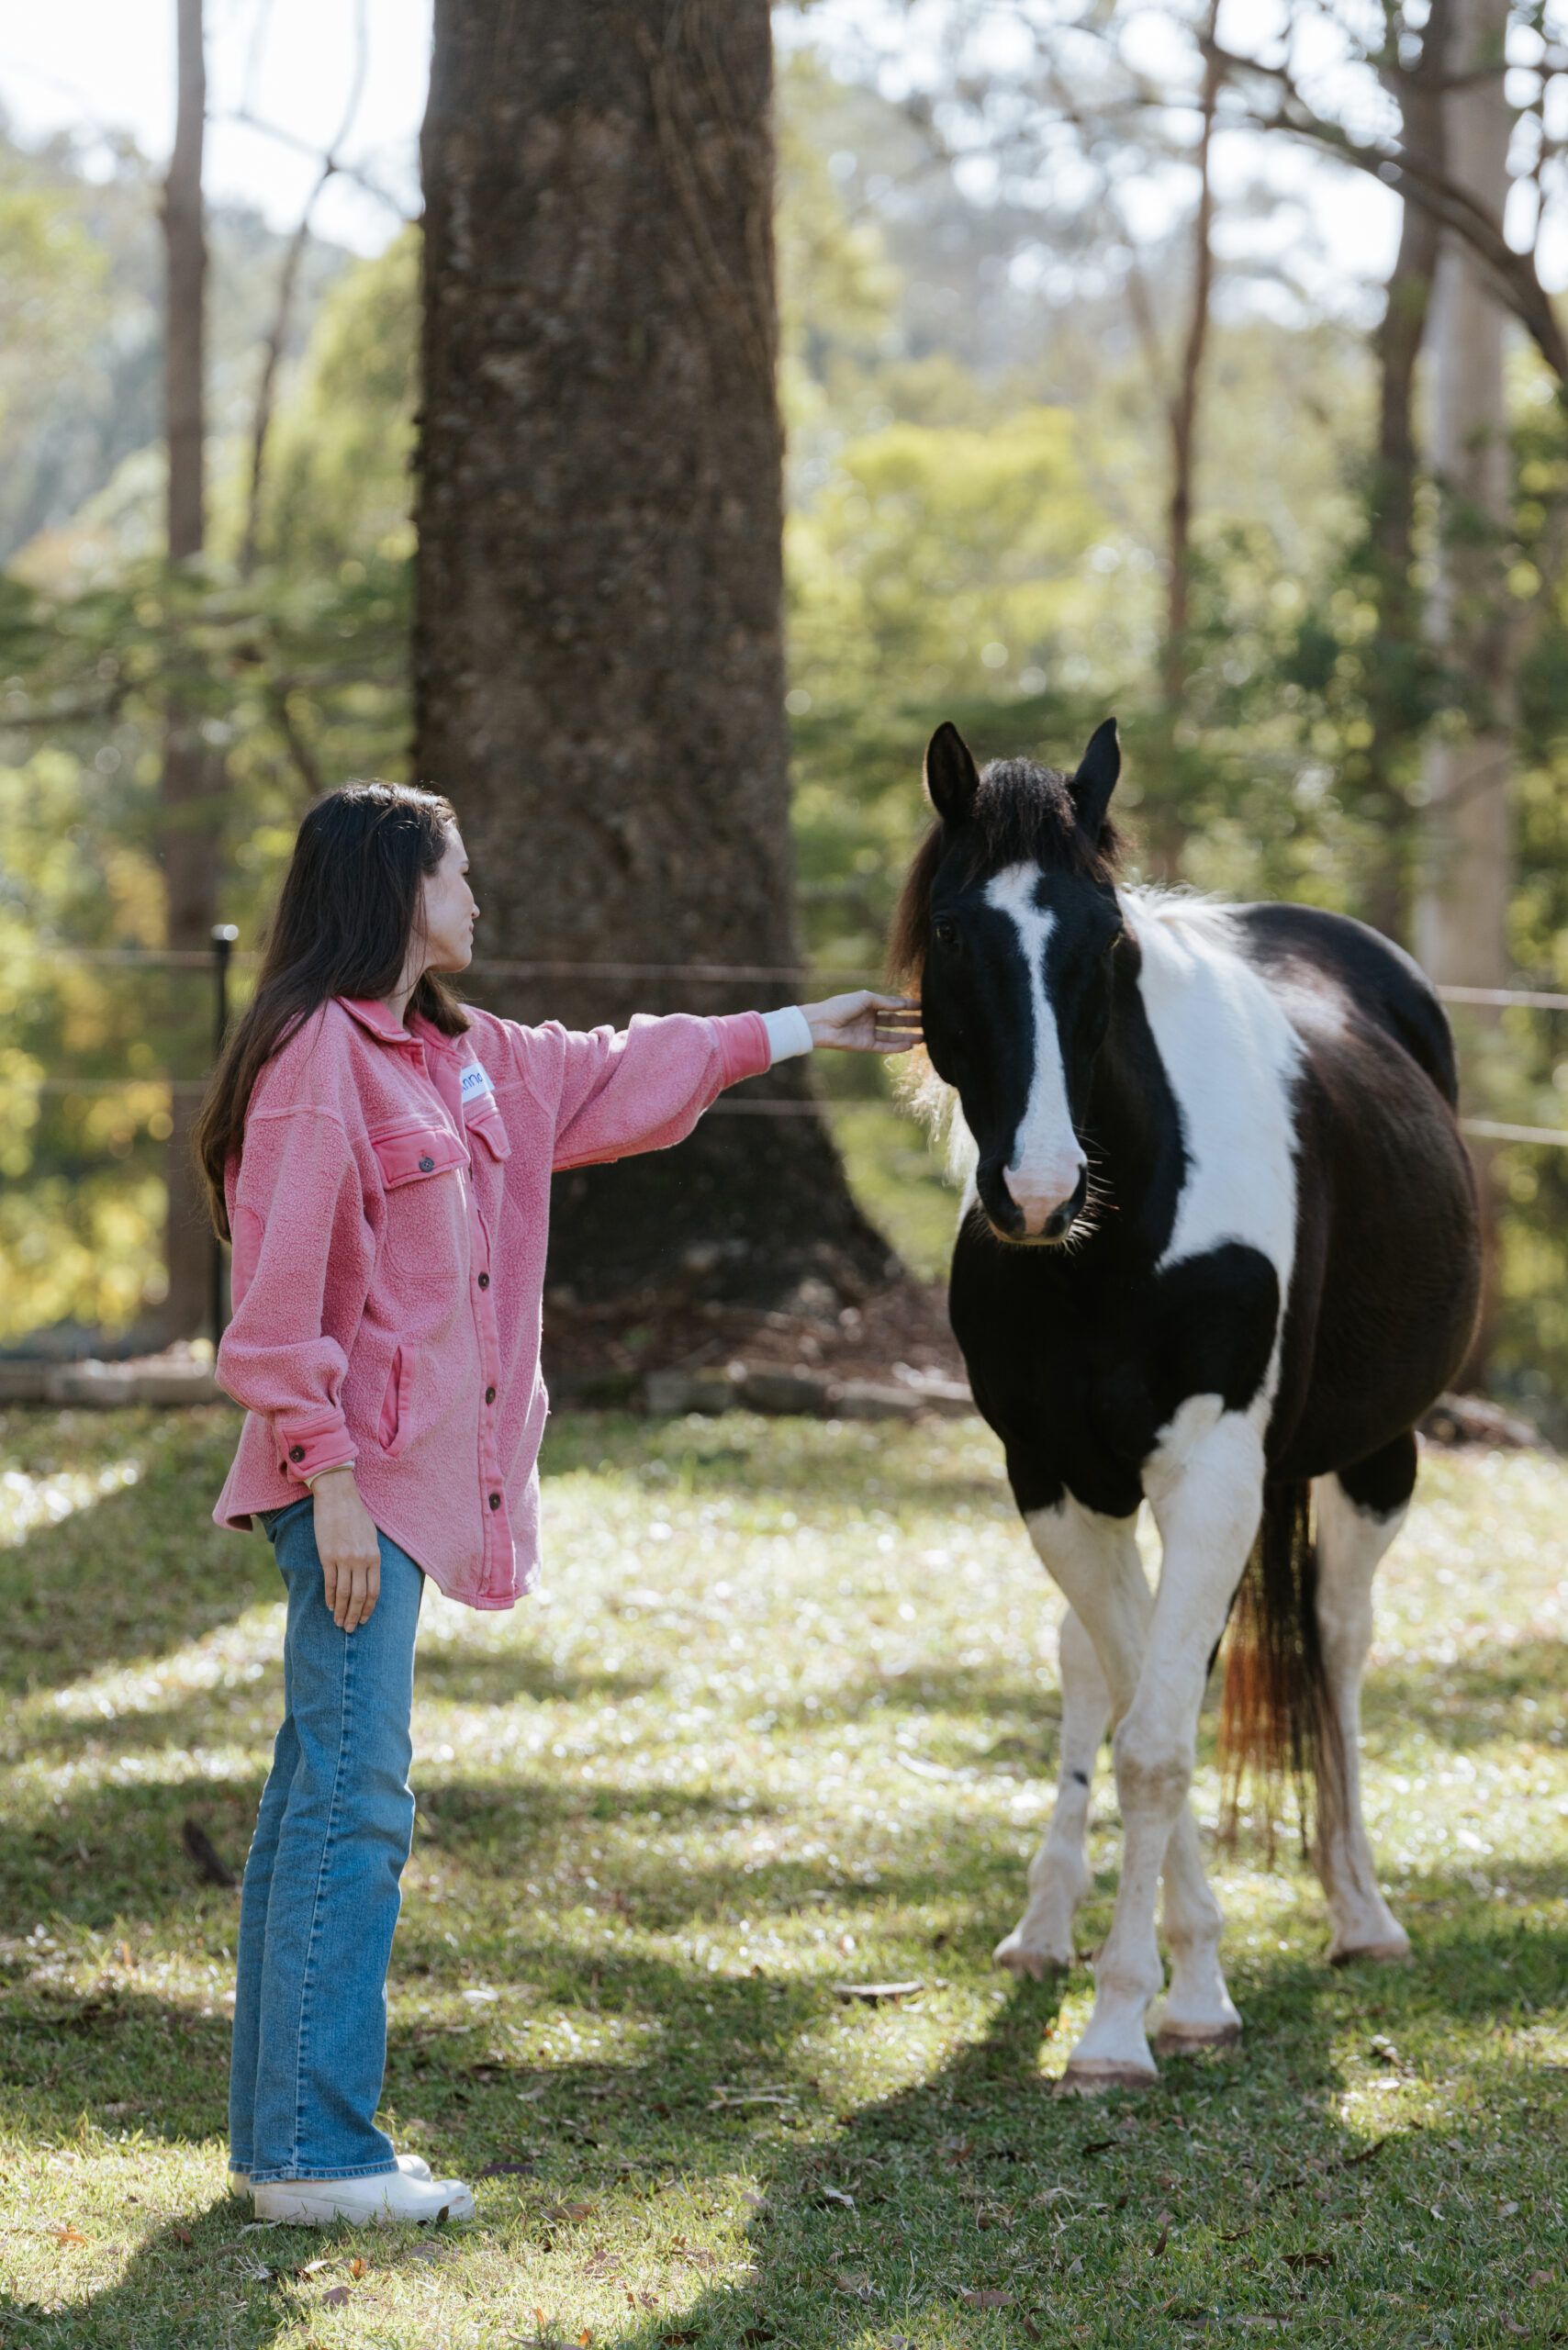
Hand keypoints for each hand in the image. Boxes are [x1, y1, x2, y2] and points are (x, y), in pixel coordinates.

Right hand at [310, 1467, 380, 1630]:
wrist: (338, 1497)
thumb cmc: (356, 1515)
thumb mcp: (371, 1536)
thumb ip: (371, 1557)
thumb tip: (369, 1576)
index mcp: (375, 1557)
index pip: (374, 1590)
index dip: (369, 1608)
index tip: (365, 1619)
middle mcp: (361, 1560)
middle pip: (359, 1597)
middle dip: (356, 1615)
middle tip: (351, 1629)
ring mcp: (343, 1559)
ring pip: (344, 1594)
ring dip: (342, 1611)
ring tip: (339, 1623)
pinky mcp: (327, 1556)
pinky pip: (330, 1583)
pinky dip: (331, 1598)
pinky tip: (330, 1606)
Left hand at [800, 991, 922, 1052]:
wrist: (821, 1023)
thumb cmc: (840, 1006)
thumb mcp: (865, 998)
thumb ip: (885, 1002)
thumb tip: (903, 1004)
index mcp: (869, 1004)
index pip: (893, 1005)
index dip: (907, 1005)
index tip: (923, 1006)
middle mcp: (870, 1018)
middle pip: (895, 1021)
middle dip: (911, 1021)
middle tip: (928, 1022)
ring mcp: (868, 1032)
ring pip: (892, 1036)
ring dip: (907, 1036)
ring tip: (924, 1036)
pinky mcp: (865, 1045)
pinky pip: (884, 1047)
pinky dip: (897, 1047)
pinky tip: (910, 1045)